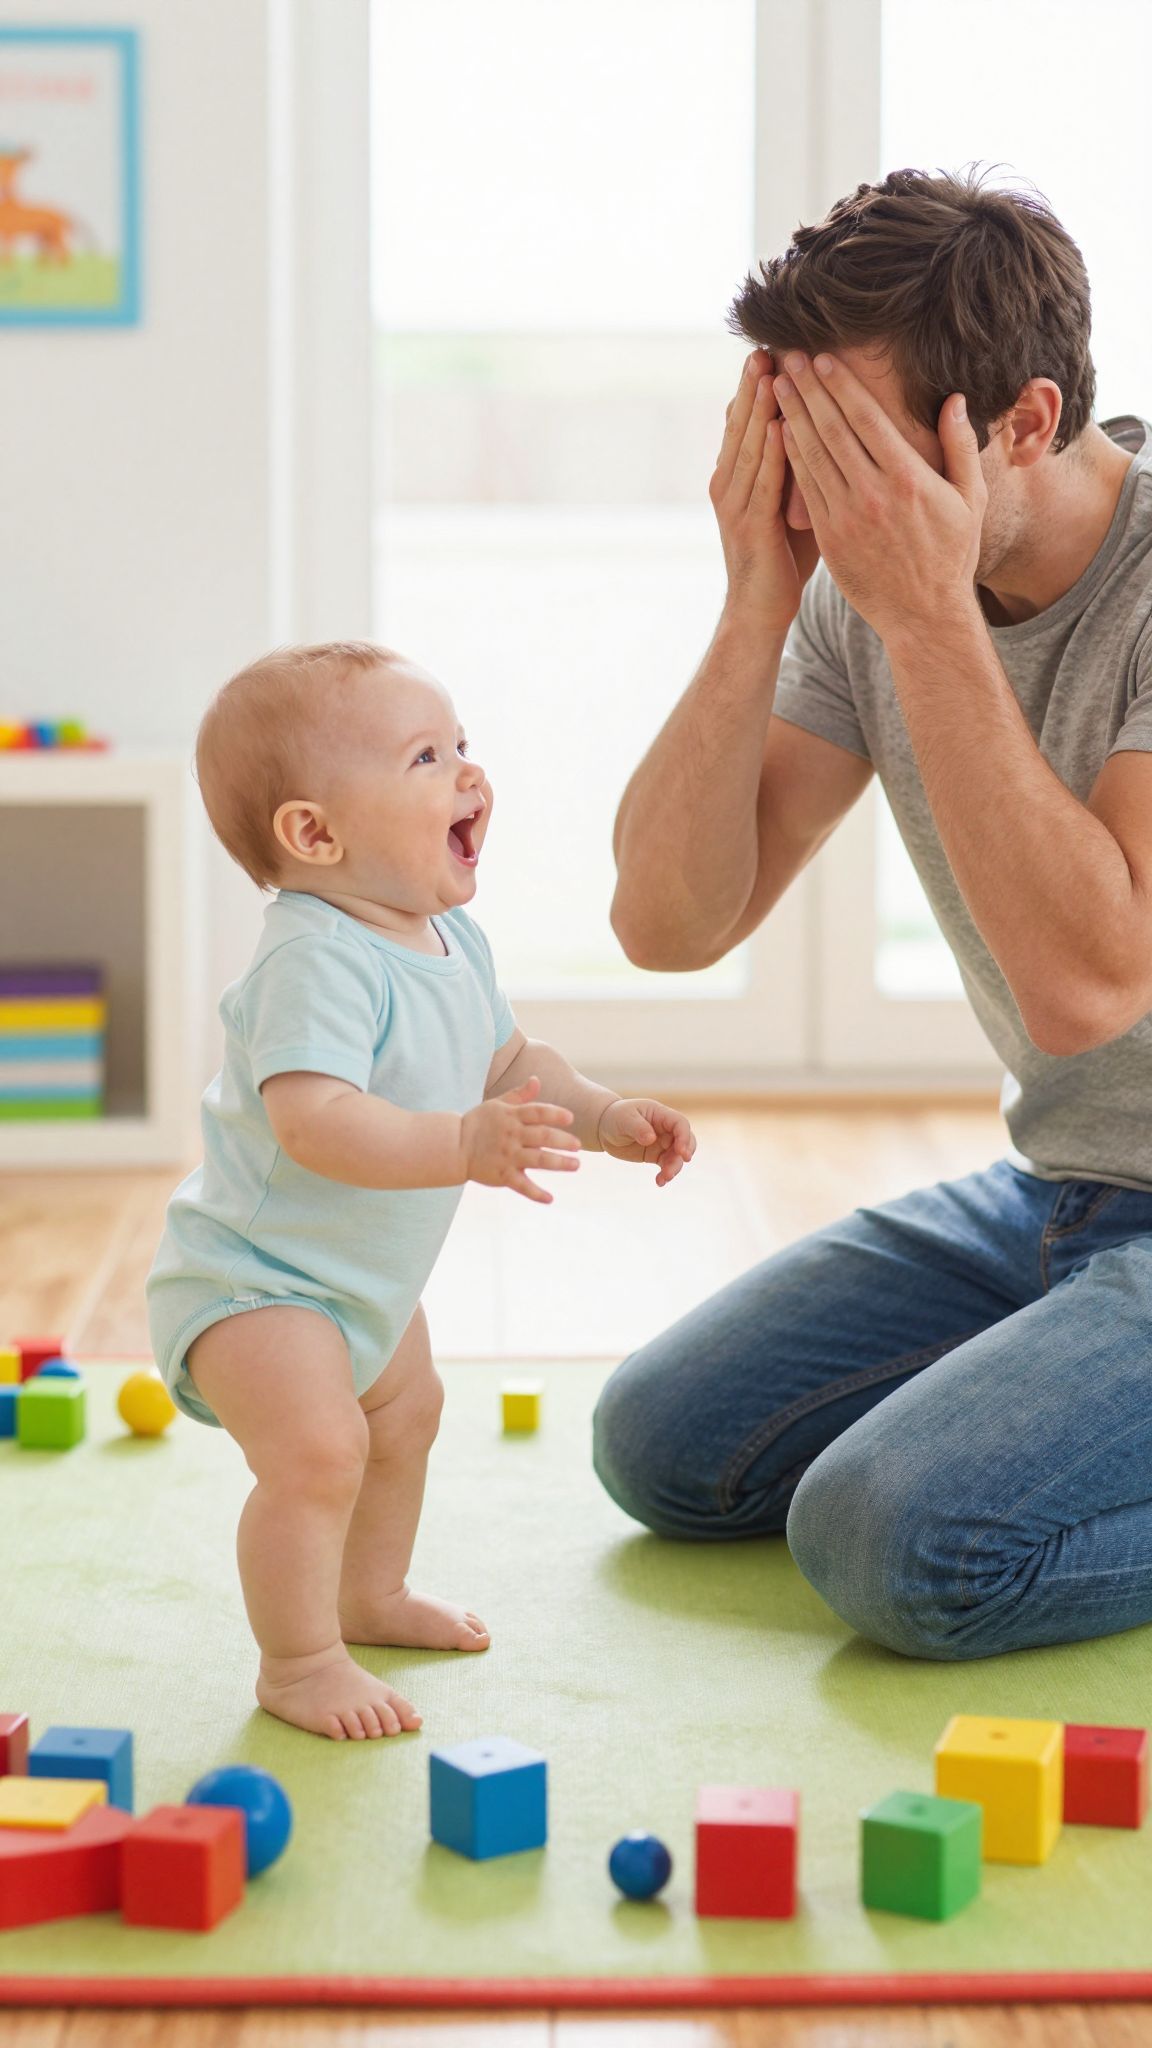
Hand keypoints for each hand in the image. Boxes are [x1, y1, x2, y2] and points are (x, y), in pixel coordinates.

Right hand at [462, 1077, 580, 1204]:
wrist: (453, 1146)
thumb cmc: (479, 1123)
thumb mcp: (498, 1104)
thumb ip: (520, 1095)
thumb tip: (537, 1080)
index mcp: (512, 1117)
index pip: (537, 1112)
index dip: (554, 1114)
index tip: (570, 1118)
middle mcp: (512, 1136)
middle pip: (543, 1136)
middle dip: (563, 1141)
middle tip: (578, 1146)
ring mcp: (508, 1157)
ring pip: (538, 1160)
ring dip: (559, 1163)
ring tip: (576, 1165)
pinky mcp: (503, 1176)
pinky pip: (522, 1186)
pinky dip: (536, 1193)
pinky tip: (550, 1199)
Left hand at [597, 1097, 695, 1186]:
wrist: (605, 1128)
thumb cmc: (616, 1117)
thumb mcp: (624, 1119)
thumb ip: (639, 1127)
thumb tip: (651, 1139)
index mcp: (661, 1114)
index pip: (680, 1123)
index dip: (684, 1137)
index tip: (681, 1152)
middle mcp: (666, 1129)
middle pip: (685, 1141)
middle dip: (684, 1155)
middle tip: (673, 1168)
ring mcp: (662, 1143)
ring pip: (677, 1156)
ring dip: (674, 1168)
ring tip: (664, 1178)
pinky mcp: (656, 1155)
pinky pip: (667, 1165)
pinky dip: (665, 1174)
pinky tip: (659, 1182)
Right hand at [710, 350, 821, 636]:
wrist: (760, 610)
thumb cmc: (784, 557)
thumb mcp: (791, 503)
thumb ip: (799, 465)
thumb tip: (827, 426)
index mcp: (739, 475)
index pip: (748, 420)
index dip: (758, 385)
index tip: (776, 348)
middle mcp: (729, 483)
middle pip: (742, 423)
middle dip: (754, 384)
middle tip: (768, 343)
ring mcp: (734, 504)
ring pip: (748, 445)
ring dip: (758, 407)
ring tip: (770, 369)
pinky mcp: (747, 525)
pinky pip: (760, 481)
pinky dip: (768, 451)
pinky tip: (778, 423)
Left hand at [770, 352, 985, 640]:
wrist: (924, 616)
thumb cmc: (952, 555)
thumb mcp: (970, 500)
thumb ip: (961, 447)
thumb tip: (953, 400)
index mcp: (909, 478)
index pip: (866, 419)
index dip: (840, 384)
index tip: (821, 357)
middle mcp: (873, 494)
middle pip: (832, 429)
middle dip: (807, 389)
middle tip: (787, 355)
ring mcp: (847, 517)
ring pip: (812, 455)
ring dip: (791, 415)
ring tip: (776, 384)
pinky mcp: (829, 538)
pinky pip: (805, 489)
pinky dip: (791, 457)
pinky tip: (780, 432)